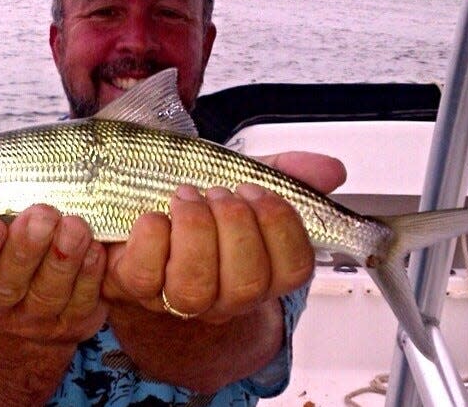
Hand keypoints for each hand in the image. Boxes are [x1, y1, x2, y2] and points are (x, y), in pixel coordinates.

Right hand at [0, 204, 107, 344]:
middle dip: (26, 247)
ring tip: (75, 227)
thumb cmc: (4, 255)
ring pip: (47, 293)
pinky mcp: (70, 324)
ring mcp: (33, 320)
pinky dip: (89, 276)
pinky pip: (81, 303)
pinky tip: (96, 250)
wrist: (23, 316)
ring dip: (63, 259)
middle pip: (6, 282)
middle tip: (42, 216)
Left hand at [103, 151, 345, 320]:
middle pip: (247, 283)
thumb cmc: (202, 208)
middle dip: (236, 225)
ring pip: (196, 286)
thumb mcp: (245, 182)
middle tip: (220, 192)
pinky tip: (155, 214)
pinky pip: (146, 275)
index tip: (256, 190)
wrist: (146, 221)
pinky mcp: (135, 287)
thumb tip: (331, 170)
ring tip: (187, 195)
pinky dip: (152, 236)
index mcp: (261, 271)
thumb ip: (287, 174)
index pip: (294, 269)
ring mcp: (178, 298)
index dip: (280, 226)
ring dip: (195, 229)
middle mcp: (225, 295)